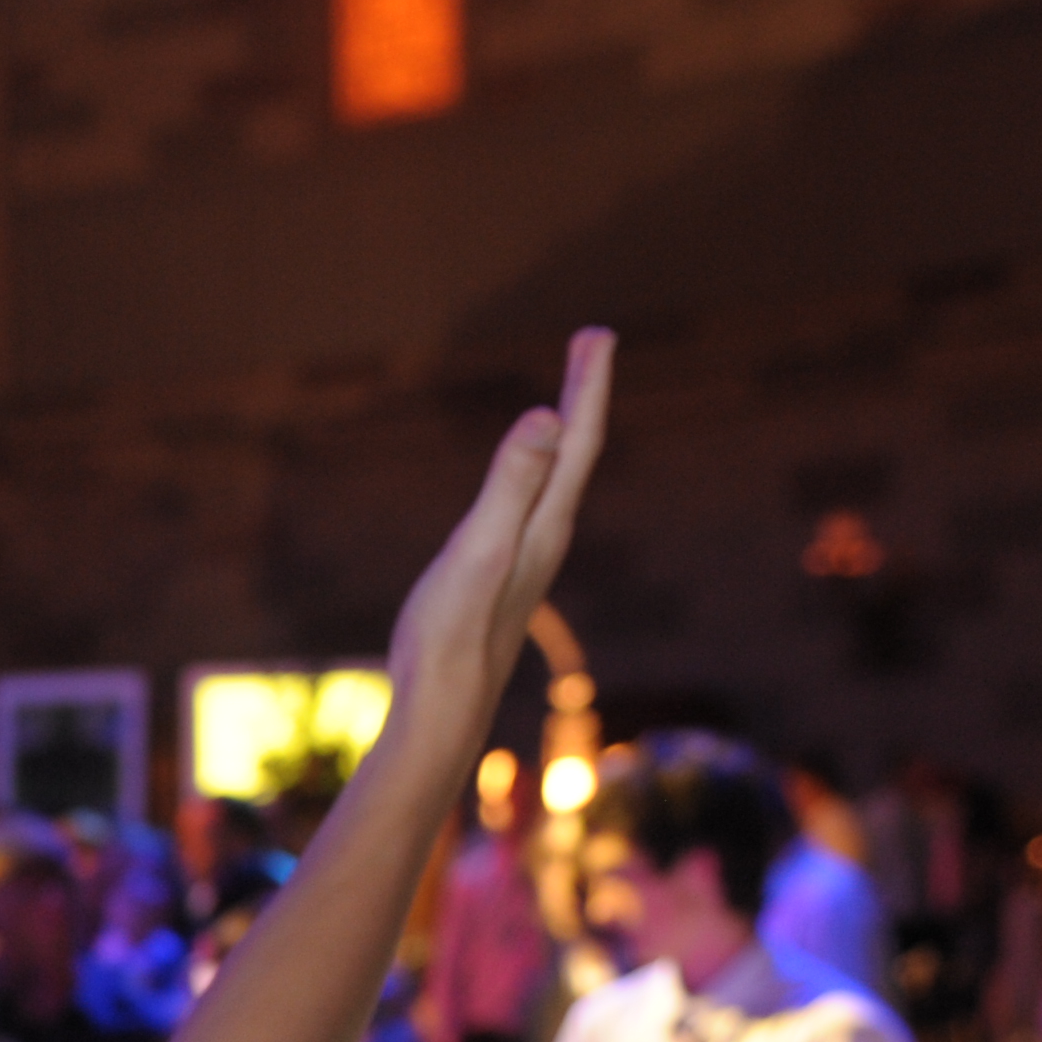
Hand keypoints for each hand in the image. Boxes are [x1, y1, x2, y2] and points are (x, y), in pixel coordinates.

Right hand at [386, 330, 615, 735]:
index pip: (578, 441)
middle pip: (575, 455)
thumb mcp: (479, 547)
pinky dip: (535, 475)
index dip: (589, 386)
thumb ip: (513, 483)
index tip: (598, 334)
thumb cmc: (454, 632)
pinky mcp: (501, 578)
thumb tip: (550, 417)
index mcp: (544, 524)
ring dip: (563, 435)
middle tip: (591, 343)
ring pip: (557, 482)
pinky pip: (531, 507)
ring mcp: (524, 560)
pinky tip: (522, 483)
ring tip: (565, 403)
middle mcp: (545, 538)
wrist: (444, 707)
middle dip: (583, 397)